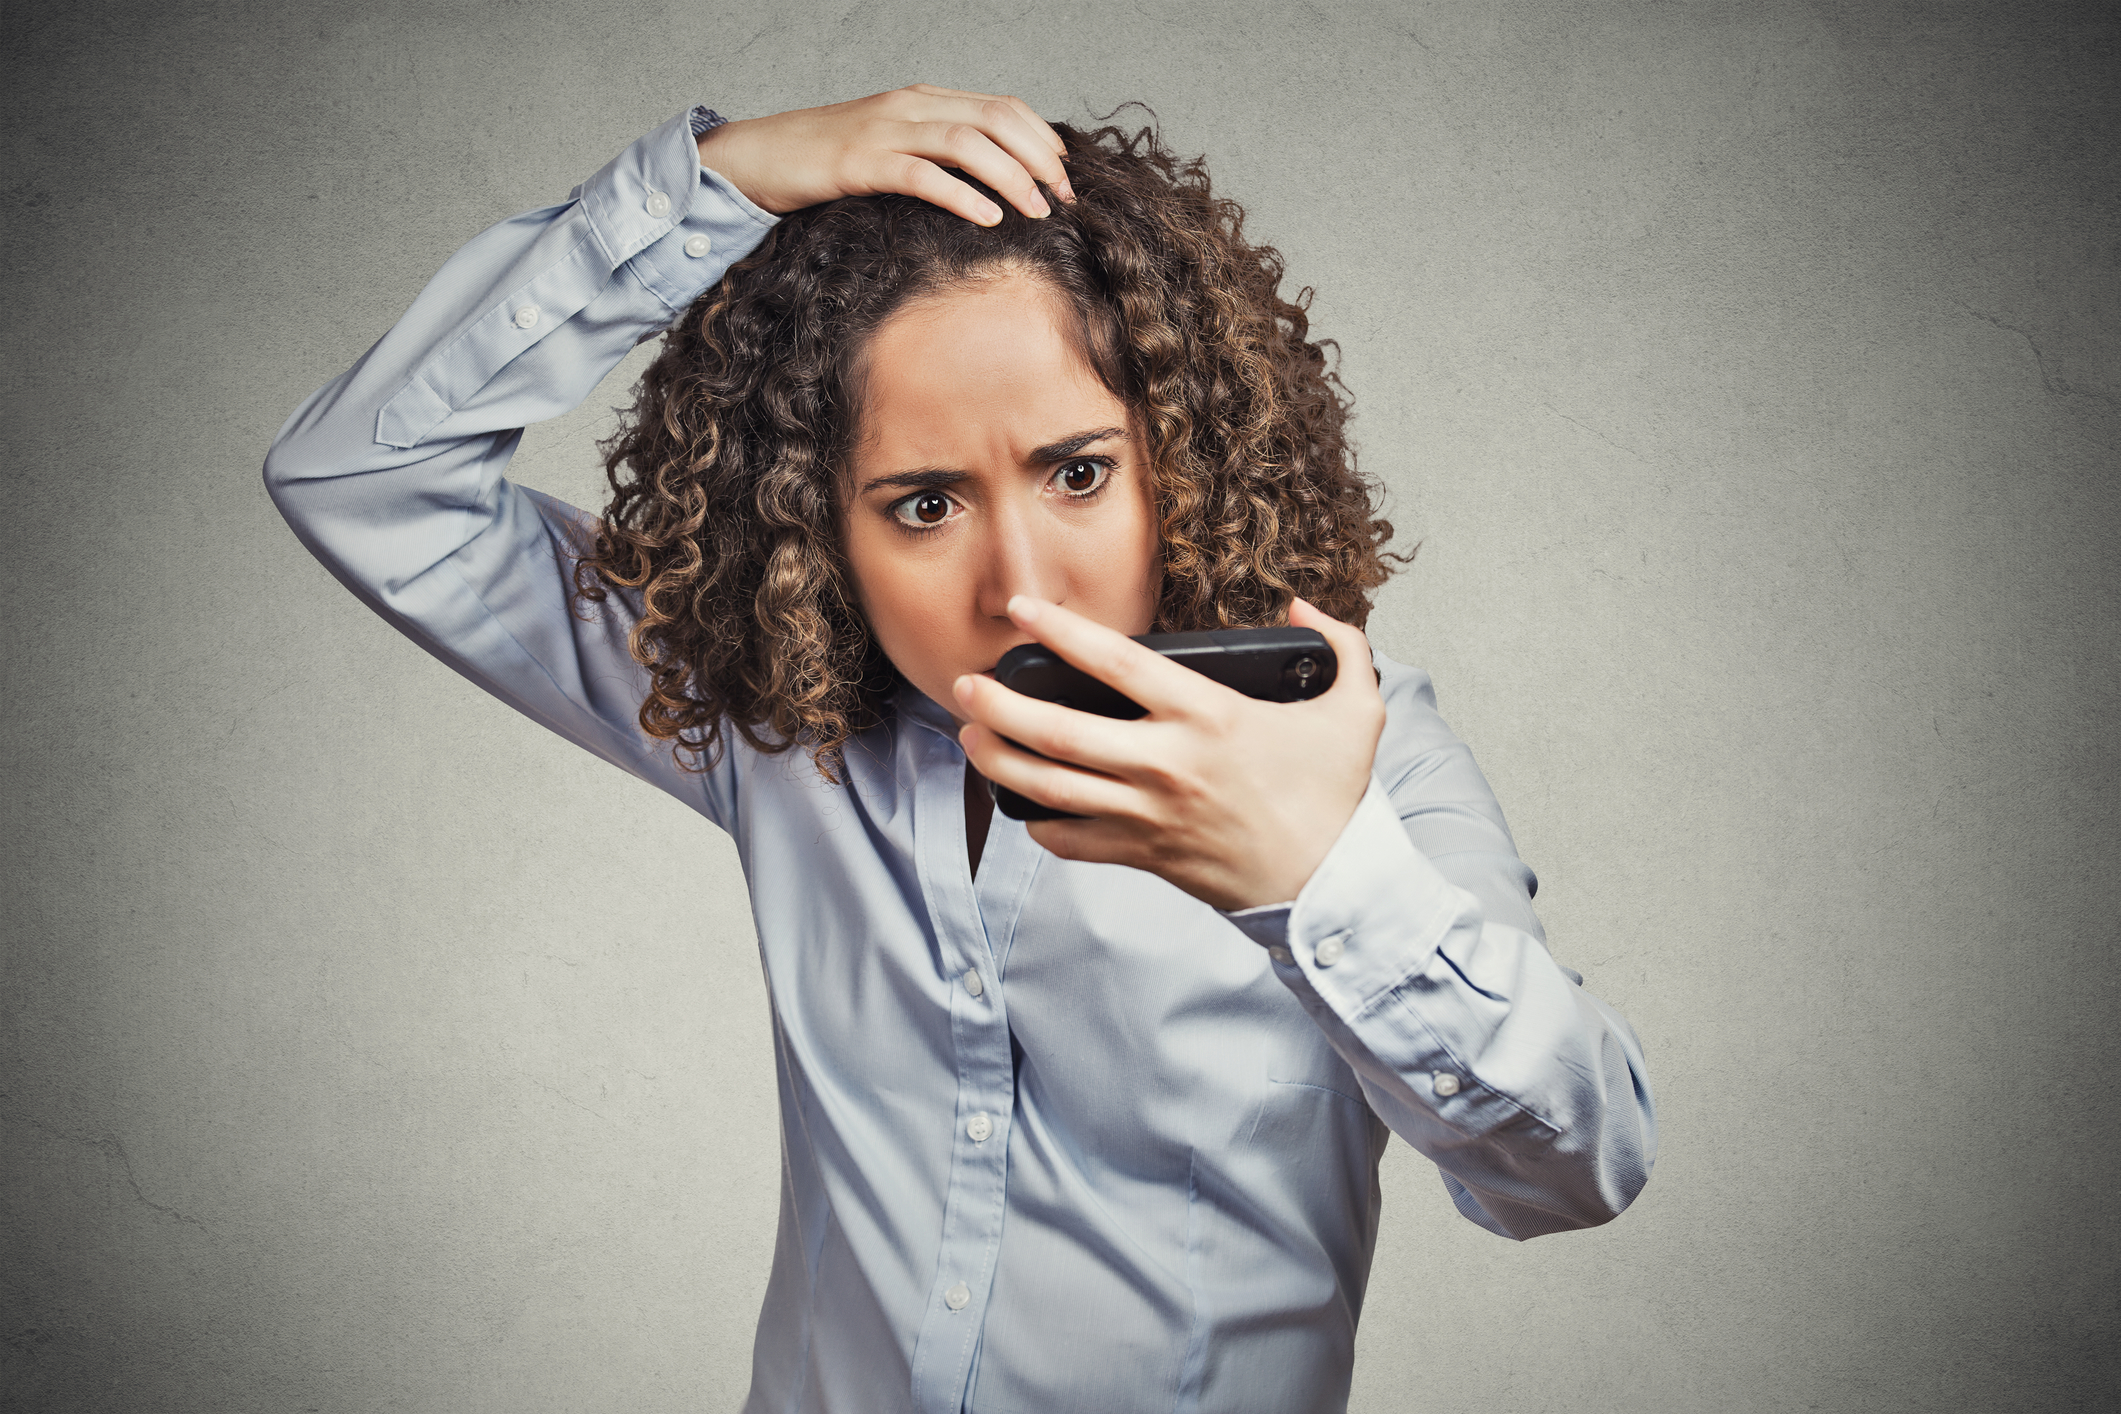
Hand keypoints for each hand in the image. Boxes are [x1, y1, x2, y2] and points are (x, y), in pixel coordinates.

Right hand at [695, 84, 1072, 225]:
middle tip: (1063, 199)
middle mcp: (911, 106)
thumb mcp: (894, 146)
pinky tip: (988, 219)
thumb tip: (994, 183)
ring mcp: (885, 131)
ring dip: (1012, 178)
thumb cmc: (829, 160)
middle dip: (1040, 159)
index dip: (1043, 140)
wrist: (761, 156)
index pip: (1003, 107)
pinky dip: (961, 196)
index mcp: (926, 99)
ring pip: (967, 144)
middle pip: (996, 120)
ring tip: (1037, 211)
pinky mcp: (861, 163)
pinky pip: (922, 175)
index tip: (1065, 177)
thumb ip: (939, 153)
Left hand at [954, 598, 1386, 911]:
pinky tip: (1020, 801)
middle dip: (997, 704)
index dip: (1058, 632)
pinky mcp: (1142, 855)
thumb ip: (1341, 646)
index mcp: (1207, 716)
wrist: (1330, 886)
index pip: (1114, 661)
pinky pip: (1069, 841)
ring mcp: (1148, 814)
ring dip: (997, 759)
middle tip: (964, 683)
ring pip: (1049, 786)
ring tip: (967, 736)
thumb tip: (1301, 609)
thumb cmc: (1334, 798)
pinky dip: (1037, 822)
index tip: (1021, 610)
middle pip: (1056, 729)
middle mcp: (1166, 763)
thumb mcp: (1357, 710)